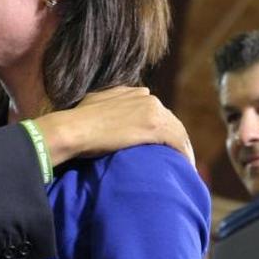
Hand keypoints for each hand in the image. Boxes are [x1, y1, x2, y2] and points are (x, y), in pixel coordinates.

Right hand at [34, 86, 194, 164]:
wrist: (73, 129)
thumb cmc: (75, 122)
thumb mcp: (91, 105)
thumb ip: (106, 105)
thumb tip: (104, 114)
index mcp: (131, 91)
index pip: (154, 109)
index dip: (159, 126)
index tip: (160, 142)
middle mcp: (145, 97)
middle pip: (169, 119)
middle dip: (174, 137)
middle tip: (177, 156)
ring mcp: (151, 110)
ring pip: (177, 130)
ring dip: (183, 147)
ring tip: (184, 165)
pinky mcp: (154, 126)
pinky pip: (178, 141)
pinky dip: (184, 154)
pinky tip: (185, 167)